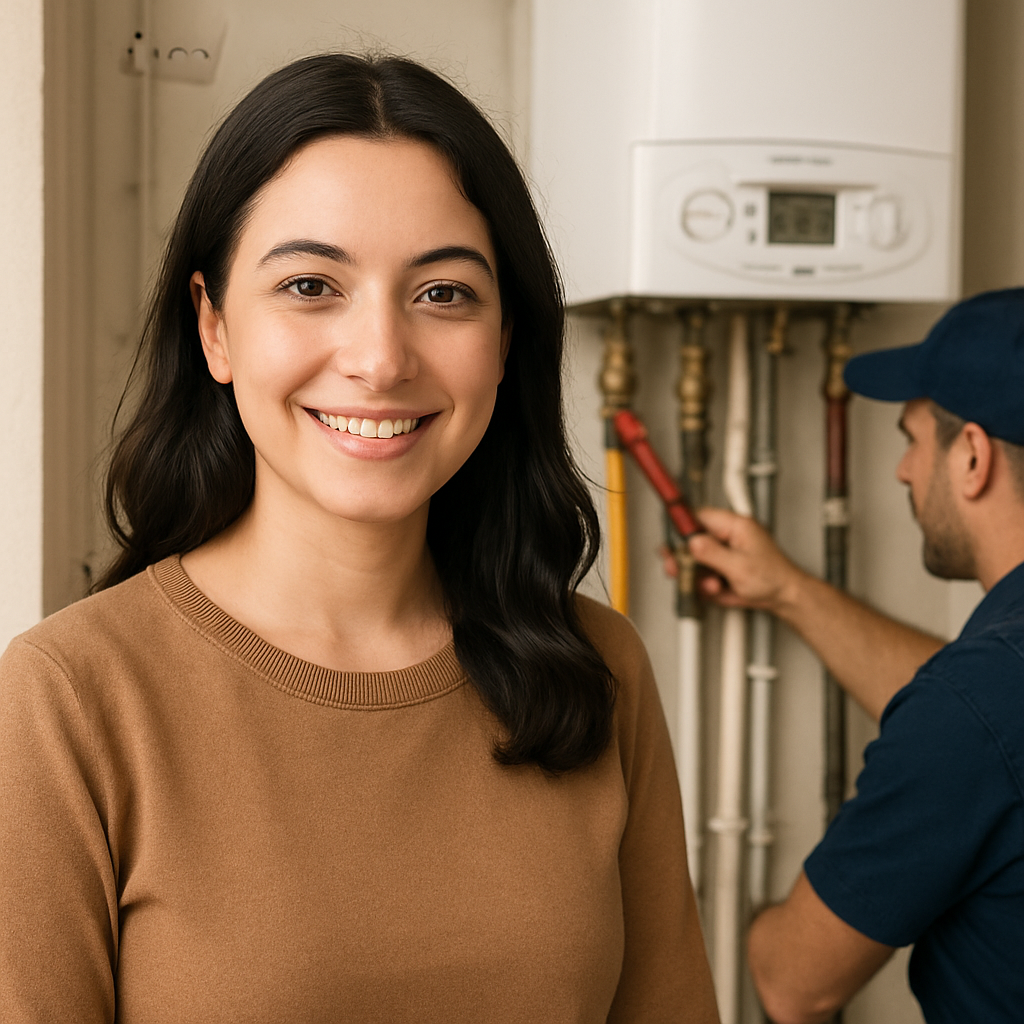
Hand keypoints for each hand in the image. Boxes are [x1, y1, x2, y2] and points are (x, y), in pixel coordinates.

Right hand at [687, 507, 805, 612]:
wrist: (783, 597)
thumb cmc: (773, 578)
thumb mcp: (740, 566)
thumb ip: (713, 553)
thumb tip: (693, 542)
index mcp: (735, 526)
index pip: (700, 517)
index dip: (682, 526)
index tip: (672, 538)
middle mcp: (726, 536)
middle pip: (691, 538)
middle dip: (683, 556)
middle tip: (678, 567)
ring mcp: (721, 552)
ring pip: (693, 558)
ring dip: (695, 574)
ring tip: (710, 584)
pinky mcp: (719, 567)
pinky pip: (700, 573)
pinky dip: (702, 583)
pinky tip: (715, 588)